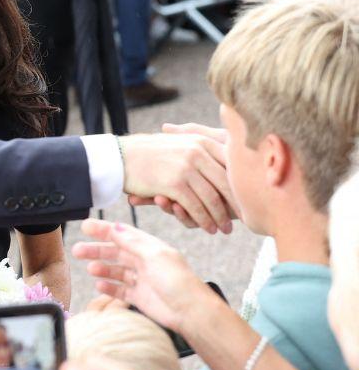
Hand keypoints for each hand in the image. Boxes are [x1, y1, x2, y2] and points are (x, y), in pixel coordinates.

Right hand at [72, 219, 219, 331]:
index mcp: (150, 247)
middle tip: (77, 250)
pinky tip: (99, 285)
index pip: (123, 234)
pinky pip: (120, 290)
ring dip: (101, 268)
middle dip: (96, 250)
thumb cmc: (178, 281)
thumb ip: (133, 242)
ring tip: (90, 269)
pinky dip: (109, 287)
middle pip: (116, 252)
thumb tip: (115, 227)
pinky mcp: (140, 297)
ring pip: (116, 270)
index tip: (86, 226)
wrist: (190, 312)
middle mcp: (145, 262)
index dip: (104, 230)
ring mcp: (142, 279)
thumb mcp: (154, 255)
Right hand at [119, 132, 236, 233]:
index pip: (232, 165)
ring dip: (220, 217)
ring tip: (224, 229)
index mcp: (203, 141)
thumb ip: (203, 149)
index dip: (242, 185)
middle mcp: (198, 151)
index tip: (249, 200)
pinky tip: (207, 228)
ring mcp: (187, 167)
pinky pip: (196, 207)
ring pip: (213, 199)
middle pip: (227, 183)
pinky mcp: (175, 183)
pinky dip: (204, 220)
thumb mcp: (180, 143)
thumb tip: (229, 163)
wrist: (120, 157)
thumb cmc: (150, 153)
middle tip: (241, 221)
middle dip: (235, 206)